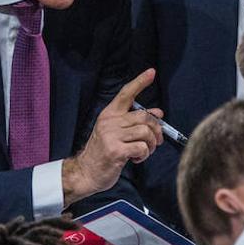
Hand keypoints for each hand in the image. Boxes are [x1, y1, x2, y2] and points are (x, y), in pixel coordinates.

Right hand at [63, 69, 163, 204]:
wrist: (85, 172)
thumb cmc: (103, 152)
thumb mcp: (116, 132)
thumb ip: (135, 121)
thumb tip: (158, 113)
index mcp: (109, 114)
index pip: (126, 93)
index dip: (140, 82)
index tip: (151, 72)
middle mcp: (110, 122)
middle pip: (144, 116)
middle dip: (156, 129)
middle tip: (156, 140)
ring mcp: (112, 136)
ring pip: (146, 132)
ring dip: (151, 144)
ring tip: (144, 151)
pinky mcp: (116, 151)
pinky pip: (142, 148)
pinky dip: (144, 155)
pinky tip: (136, 158)